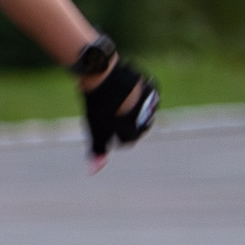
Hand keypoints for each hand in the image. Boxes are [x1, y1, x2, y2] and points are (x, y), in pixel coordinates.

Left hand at [80, 56, 159, 171]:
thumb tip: (92, 172)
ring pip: (143, 112)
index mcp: (134, 131)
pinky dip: (139, 96)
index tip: (104, 124)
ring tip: (117, 101)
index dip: (113, 134)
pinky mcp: (152, 87)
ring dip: (133, 108)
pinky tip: (127, 91)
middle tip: (110, 111)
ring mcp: (151, 102)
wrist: (103, 73)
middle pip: (137, 127)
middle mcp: (147, 118)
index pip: (127, 141)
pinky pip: (148, 97)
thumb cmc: (97, 103)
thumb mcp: (96, 129)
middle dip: (125, 122)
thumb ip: (98, 150)